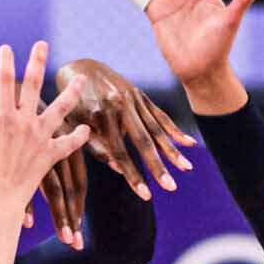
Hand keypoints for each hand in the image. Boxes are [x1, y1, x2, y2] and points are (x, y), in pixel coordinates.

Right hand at [0, 42, 89, 223]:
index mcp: (2, 118)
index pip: (4, 81)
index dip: (5, 62)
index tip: (6, 47)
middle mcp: (25, 123)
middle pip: (34, 85)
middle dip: (37, 62)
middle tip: (42, 44)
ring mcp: (40, 139)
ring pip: (60, 110)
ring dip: (71, 93)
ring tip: (80, 80)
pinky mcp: (49, 156)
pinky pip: (67, 144)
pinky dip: (77, 137)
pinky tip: (85, 128)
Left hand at [54, 56, 194, 202]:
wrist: (80, 67)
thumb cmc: (74, 106)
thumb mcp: (77, 126)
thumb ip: (97, 148)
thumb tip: (120, 170)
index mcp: (100, 115)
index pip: (119, 152)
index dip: (133, 175)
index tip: (146, 195)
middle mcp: (119, 105)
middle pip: (143, 141)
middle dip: (159, 166)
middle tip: (172, 188)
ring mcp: (132, 98)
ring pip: (156, 129)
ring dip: (172, 150)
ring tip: (187, 169)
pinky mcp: (141, 94)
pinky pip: (160, 115)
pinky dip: (174, 130)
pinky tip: (190, 144)